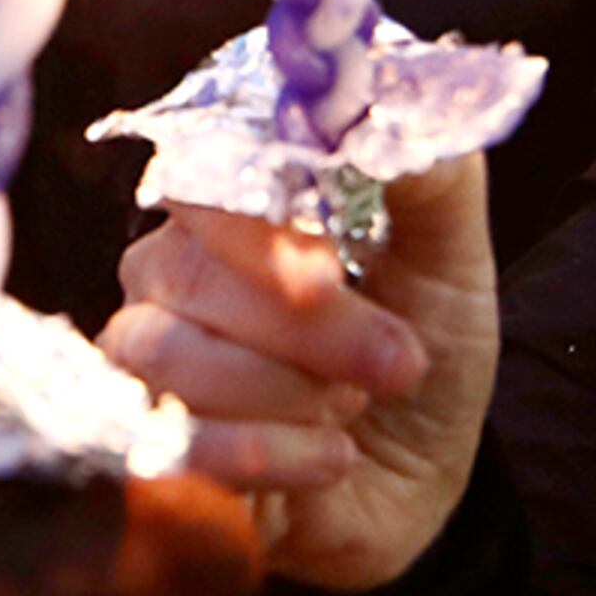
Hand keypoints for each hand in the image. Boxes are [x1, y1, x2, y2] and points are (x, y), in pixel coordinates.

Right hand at [98, 156, 496, 591]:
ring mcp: (147, 357)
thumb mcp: (452, 268)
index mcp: (235, 209)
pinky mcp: (143, 446)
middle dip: (309, 330)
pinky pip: (169, 439)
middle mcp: (171, 271)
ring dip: (286, 392)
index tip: (328, 276)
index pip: (203, 177)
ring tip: (352, 411)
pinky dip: (266, 455)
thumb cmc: (418, 361)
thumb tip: (392, 104)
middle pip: (188, 271)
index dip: (259, 229)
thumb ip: (431, 180)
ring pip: (165, 352)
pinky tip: (328, 461)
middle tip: (398, 364)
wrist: (412, 491)